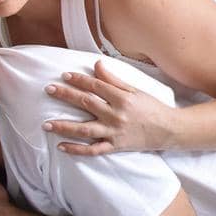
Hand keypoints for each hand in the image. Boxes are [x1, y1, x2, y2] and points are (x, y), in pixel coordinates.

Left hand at [43, 60, 171, 154]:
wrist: (169, 130)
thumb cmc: (152, 108)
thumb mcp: (135, 90)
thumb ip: (113, 79)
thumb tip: (96, 64)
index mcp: (122, 98)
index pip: (96, 86)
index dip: (79, 80)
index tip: (64, 75)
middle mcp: (116, 115)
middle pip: (86, 104)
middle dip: (66, 95)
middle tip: (49, 90)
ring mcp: (115, 133)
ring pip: (85, 130)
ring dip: (64, 126)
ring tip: (47, 124)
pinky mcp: (116, 146)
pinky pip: (93, 150)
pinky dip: (77, 150)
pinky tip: (62, 146)